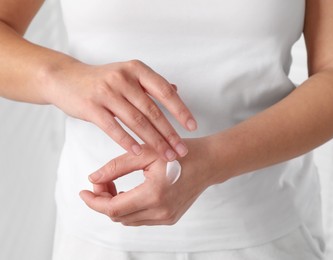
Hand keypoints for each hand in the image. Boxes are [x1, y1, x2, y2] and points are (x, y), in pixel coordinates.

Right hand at [45, 59, 196, 160]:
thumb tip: (176, 90)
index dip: (180, 110)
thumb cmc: (101, 80)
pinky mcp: (91, 107)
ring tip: (167, 155)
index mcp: (136, 70)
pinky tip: (139, 153)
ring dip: (154, 141)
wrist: (64, 78)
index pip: (164, 91)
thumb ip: (150, 84)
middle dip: (170, 132)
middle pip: (152, 110)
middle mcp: (123, 78)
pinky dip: (127, 141)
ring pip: (136, 121)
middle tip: (182, 149)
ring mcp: (106, 92)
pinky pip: (113, 127)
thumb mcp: (127, 74)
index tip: (192, 126)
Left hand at [79, 139, 213, 225]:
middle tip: (101, 181)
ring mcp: (166, 217)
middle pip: (118, 216)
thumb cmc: (181, 152)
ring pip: (128, 219)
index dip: (94, 201)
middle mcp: (161, 211)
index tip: (83, 191)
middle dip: (103, 200)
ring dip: (115, 204)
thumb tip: (93, 179)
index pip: (113, 208)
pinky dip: (129, 208)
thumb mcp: (146, 152)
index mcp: (155, 194)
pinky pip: (140, 219)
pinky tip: (129, 192)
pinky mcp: (170, 218)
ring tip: (114, 185)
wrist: (210, 162)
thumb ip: (116, 166)